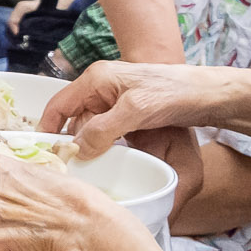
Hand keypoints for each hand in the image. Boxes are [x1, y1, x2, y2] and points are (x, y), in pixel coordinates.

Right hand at [34, 58, 224, 179]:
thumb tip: (78, 151)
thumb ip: (103, 130)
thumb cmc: (172, 92)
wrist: (208, 94)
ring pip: (91, 130)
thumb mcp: (135, 111)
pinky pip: (107, 134)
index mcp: (96, 80)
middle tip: (68, 170)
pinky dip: (105, 148)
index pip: (58, 104)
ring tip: (86, 171)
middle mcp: (101, 89)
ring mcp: (116, 103)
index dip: (47, 128)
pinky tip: (107, 163)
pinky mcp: (129, 115)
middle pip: (74, 120)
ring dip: (89, 148)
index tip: (42, 153)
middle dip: (70, 143)